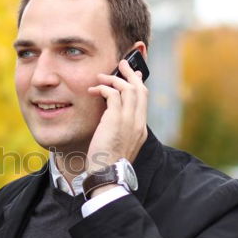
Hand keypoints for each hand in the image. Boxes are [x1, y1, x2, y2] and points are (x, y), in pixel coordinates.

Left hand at [85, 59, 147, 174]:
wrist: (108, 174)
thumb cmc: (108, 164)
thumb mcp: (119, 146)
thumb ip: (120, 133)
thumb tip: (110, 124)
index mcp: (140, 130)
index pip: (144, 101)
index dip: (139, 86)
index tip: (135, 76)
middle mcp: (138, 123)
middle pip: (140, 90)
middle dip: (131, 75)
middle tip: (122, 64)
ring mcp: (129, 120)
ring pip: (128, 89)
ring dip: (114, 78)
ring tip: (102, 75)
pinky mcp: (116, 119)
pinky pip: (113, 94)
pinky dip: (103, 88)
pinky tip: (94, 90)